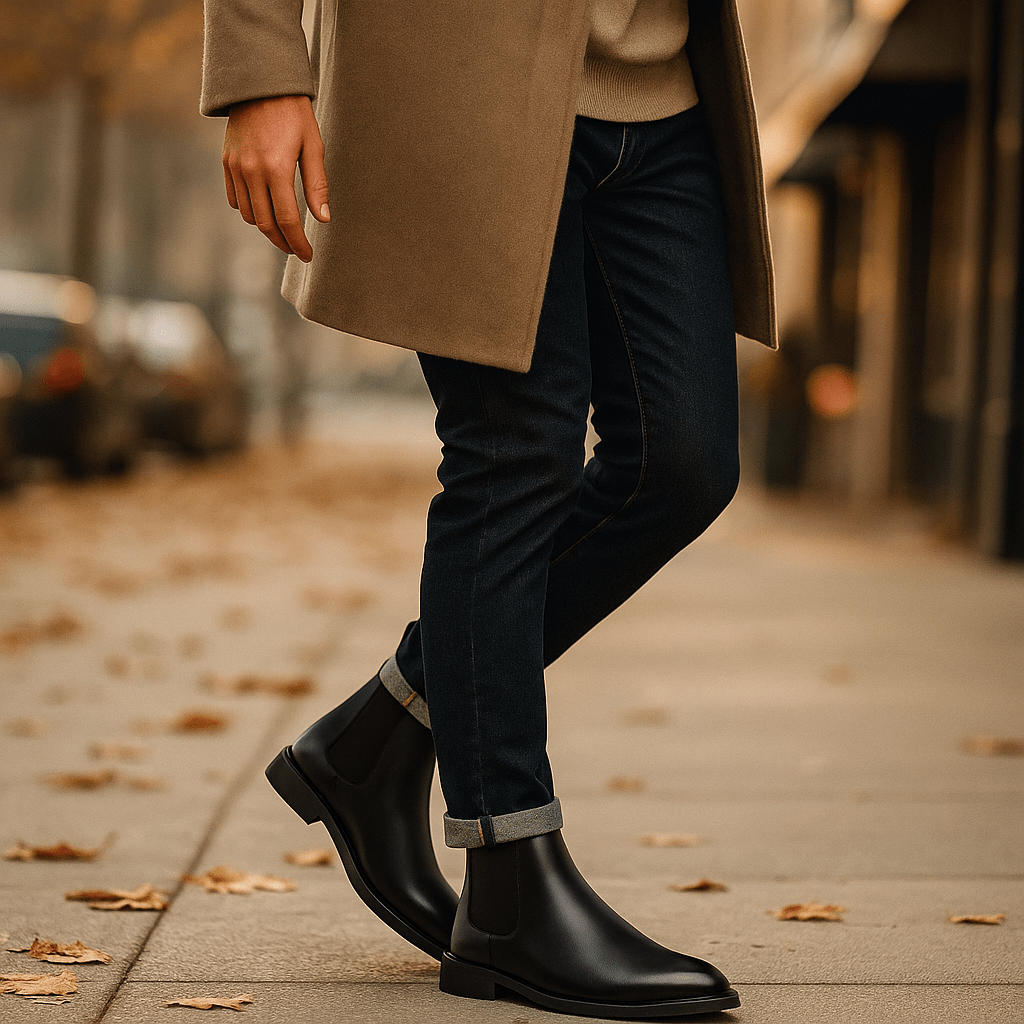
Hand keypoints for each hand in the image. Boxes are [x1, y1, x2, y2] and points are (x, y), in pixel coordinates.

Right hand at [222, 95, 328, 262]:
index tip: (308, 256)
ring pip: (249, 215)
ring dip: (267, 227)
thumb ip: (317, 185)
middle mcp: (252, 171)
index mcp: (277, 169)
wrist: (260, 83)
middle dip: (283, 242)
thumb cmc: (294, 113)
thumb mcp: (313, 146)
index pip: (288, 220)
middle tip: (296, 250)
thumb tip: (323, 219)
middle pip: (266, 224)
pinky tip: (264, 209)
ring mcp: (236, 167)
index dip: (298, 243)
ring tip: (283, 230)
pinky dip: (250, 211)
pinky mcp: (227, 162)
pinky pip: (235, 199)